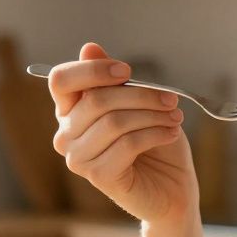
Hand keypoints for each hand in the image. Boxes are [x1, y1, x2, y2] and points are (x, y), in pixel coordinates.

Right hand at [47, 42, 197, 224]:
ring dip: (152, 115)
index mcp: (70, 110)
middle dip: (141, 95)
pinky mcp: (98, 176)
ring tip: (175, 118)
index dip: (93, 70)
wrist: (172, 189)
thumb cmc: (154, 144)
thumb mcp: (138, 104)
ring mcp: (78, 158)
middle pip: (95, 100)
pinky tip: (170, 133)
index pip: (61, 80)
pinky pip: (126, 144)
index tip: (127, 71)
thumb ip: (114, 81)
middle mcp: (66, 134)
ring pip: (114, 122)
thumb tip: (89, 48)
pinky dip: (154, 134)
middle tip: (171, 100)